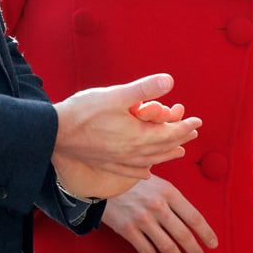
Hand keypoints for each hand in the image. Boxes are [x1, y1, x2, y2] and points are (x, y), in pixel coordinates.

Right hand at [52, 74, 200, 192]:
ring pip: (150, 160)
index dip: (185, 126)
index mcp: (138, 136)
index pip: (169, 132)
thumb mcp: (116, 95)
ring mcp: (119, 160)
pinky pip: (130, 171)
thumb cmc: (84, 112)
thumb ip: (144, 89)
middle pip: (163, 147)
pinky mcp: (106, 164)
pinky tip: (146, 172)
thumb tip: (170, 81)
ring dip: (166, 155)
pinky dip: (142, 171)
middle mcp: (132, 152)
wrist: (55, 133)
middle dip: (180, 139)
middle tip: (192, 134)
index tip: (198, 122)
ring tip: (178, 153)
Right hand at [102, 175, 217, 252]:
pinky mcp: (128, 229)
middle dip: (195, 252)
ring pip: (167, 246)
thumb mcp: (156, 178)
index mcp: (168, 192)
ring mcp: (142, 219)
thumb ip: (173, 193)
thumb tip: (191, 210)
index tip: (213, 244)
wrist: (101, 181)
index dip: (206, 234)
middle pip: (183, 235)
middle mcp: (158, 206)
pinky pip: (146, 251)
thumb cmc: (132, 181)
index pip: (194, 217)